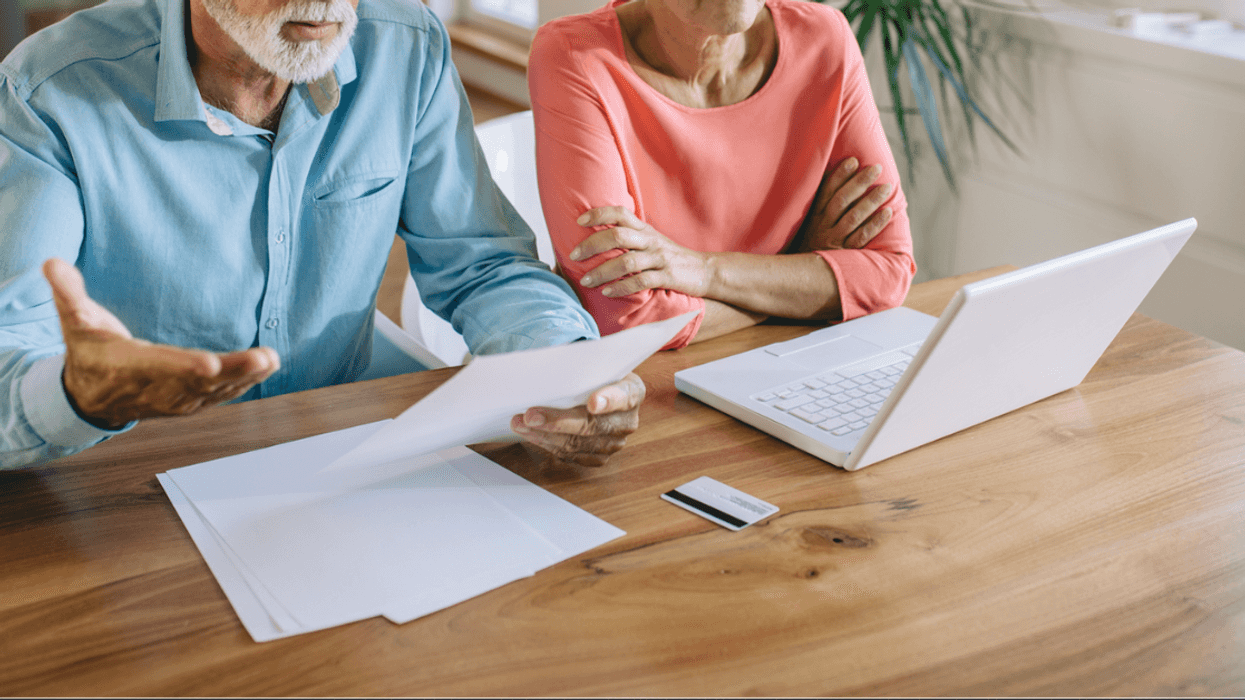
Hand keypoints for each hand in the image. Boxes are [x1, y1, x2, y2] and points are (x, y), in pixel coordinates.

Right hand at [43, 258, 279, 428]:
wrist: (92, 397)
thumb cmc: (88, 352)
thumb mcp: (73, 322)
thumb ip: (67, 293)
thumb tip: (51, 263)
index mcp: (128, 367)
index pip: (160, 367)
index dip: (184, 367)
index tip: (210, 364)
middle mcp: (156, 388)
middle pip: (199, 381)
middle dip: (232, 371)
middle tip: (262, 358)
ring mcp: (176, 398)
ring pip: (216, 390)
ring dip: (246, 377)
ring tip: (271, 360)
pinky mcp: (191, 401)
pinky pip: (222, 394)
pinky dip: (245, 383)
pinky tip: (267, 367)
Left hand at [509, 372, 644, 466]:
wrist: (595, 389)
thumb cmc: (592, 373)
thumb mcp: (592, 363)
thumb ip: (580, 368)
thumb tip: (548, 372)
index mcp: (632, 391)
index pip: (623, 396)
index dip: (608, 400)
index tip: (592, 402)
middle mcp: (627, 421)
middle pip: (593, 426)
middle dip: (558, 422)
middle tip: (530, 416)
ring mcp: (614, 442)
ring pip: (577, 444)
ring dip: (545, 434)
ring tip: (520, 424)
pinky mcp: (598, 456)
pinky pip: (570, 454)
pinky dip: (546, 443)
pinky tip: (530, 433)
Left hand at [569, 207, 709, 297]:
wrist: (705, 270)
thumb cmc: (672, 257)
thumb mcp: (652, 241)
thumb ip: (630, 238)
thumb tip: (597, 241)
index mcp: (645, 229)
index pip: (620, 213)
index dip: (599, 214)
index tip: (579, 222)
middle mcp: (650, 241)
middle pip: (617, 236)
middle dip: (592, 245)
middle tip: (574, 256)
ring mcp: (659, 258)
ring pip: (626, 261)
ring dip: (602, 272)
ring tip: (587, 281)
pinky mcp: (667, 277)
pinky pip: (641, 282)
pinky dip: (621, 288)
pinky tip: (608, 292)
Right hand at [795, 157, 893, 252]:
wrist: (803, 275)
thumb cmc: (810, 244)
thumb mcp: (808, 224)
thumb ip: (820, 205)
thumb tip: (831, 177)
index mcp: (813, 216)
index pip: (826, 191)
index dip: (839, 175)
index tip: (853, 160)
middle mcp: (822, 226)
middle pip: (841, 200)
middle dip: (859, 182)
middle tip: (877, 168)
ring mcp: (833, 240)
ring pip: (853, 217)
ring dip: (871, 201)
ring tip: (887, 187)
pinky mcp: (844, 253)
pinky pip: (862, 237)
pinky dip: (875, 224)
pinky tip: (887, 212)